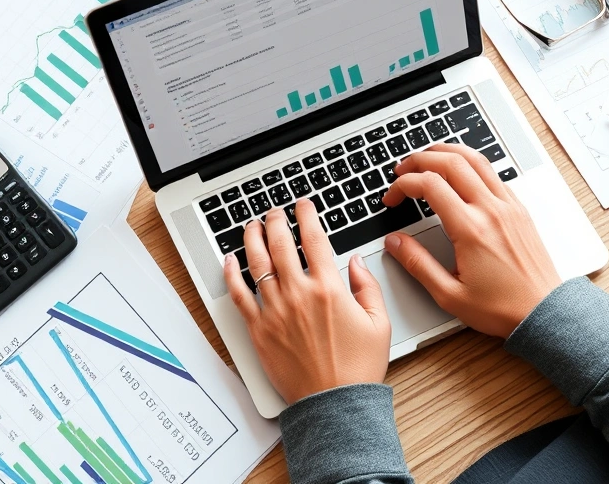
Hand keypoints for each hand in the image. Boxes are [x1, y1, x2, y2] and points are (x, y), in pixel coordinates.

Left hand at [223, 200, 391, 403]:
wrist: (334, 404)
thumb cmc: (358, 368)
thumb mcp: (379, 322)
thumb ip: (368, 286)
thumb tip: (357, 262)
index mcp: (329, 288)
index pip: (314, 238)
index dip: (307, 215)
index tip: (303, 205)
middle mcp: (299, 294)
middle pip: (280, 243)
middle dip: (276, 220)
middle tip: (276, 212)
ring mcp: (275, 311)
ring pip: (257, 262)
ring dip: (252, 237)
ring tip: (252, 224)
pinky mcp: (259, 329)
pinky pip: (238, 295)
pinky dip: (231, 274)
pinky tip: (229, 260)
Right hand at [382, 144, 561, 337]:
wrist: (543, 313)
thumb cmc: (501, 308)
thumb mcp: (449, 294)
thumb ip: (418, 264)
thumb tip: (395, 242)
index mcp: (471, 229)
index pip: (430, 185)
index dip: (403, 185)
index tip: (392, 197)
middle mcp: (491, 210)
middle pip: (451, 162)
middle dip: (420, 159)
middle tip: (402, 169)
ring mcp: (508, 206)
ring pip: (476, 159)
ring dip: (447, 151)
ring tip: (428, 157)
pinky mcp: (519, 210)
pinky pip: (493, 174)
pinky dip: (471, 164)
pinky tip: (461, 173)